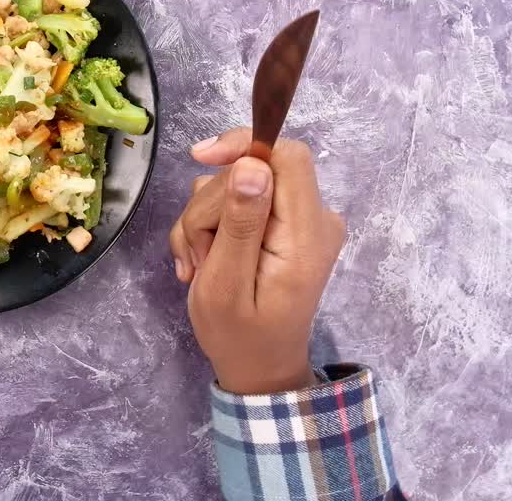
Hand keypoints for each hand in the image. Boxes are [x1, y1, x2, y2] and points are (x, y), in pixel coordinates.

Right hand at [170, 128, 344, 394]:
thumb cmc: (238, 334)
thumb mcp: (224, 284)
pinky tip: (205, 258)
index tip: (201, 158)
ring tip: (199, 263)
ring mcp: (302, 220)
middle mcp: (316, 218)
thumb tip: (252, 166)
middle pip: (252, 171)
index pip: (287, 156)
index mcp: (308, 234)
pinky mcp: (285, 224)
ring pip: (239, 186)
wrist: (259, 366)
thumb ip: (240, 224)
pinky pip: (242, 201)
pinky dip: (214, 224)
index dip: (243, 146)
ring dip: (206, 219)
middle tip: (196, 253)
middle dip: (210, 205)